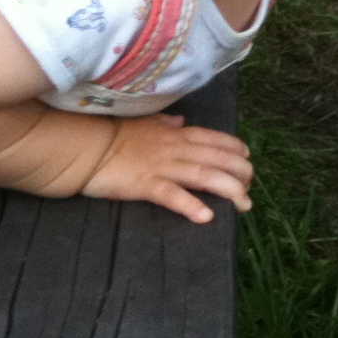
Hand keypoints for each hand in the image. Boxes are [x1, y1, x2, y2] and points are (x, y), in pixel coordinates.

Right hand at [78, 113, 254, 222]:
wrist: (86, 148)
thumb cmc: (113, 136)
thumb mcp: (144, 124)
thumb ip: (165, 122)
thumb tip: (181, 121)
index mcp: (174, 133)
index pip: (212, 138)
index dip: (233, 147)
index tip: (248, 156)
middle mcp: (174, 148)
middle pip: (216, 158)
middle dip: (239, 171)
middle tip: (251, 186)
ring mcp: (161, 166)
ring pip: (203, 175)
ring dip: (228, 189)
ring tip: (243, 203)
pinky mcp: (145, 185)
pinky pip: (173, 195)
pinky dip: (191, 205)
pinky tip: (207, 216)